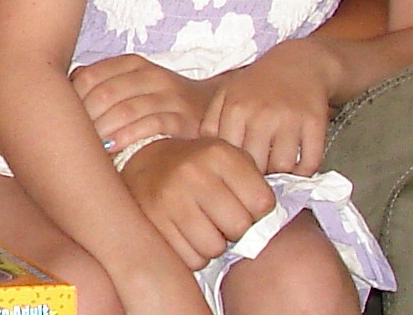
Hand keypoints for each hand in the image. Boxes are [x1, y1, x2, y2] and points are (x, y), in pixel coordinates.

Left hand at [73, 54, 209, 148]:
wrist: (209, 108)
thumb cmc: (157, 100)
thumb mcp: (130, 84)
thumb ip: (98, 84)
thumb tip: (57, 93)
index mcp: (132, 64)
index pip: (90, 76)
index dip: (72, 99)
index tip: (62, 119)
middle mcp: (152, 75)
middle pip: (105, 93)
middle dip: (85, 118)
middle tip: (72, 138)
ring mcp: (170, 96)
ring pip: (126, 109)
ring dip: (103, 131)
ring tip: (89, 147)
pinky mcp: (185, 119)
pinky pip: (151, 125)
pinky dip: (128, 138)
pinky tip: (113, 149)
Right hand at [119, 136, 275, 273]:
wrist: (144, 164)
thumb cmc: (198, 167)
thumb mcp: (227, 160)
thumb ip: (254, 183)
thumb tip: (269, 224)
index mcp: (218, 154)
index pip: (263, 203)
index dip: (257, 210)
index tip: (242, 204)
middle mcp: (192, 172)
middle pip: (239, 228)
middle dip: (235, 229)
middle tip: (221, 218)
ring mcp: (169, 199)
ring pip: (214, 248)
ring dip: (213, 244)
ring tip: (202, 224)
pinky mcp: (152, 223)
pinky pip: (191, 259)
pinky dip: (192, 253)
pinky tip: (185, 233)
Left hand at [201, 43, 332, 173]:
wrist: (299, 63)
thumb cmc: (257, 84)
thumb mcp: (226, 95)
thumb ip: (211, 123)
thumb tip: (202, 155)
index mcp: (236, 108)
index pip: (230, 154)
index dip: (233, 167)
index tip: (238, 169)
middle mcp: (262, 113)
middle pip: (256, 163)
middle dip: (257, 173)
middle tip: (260, 171)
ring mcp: (290, 118)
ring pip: (283, 166)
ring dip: (281, 173)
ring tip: (276, 167)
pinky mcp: (315, 122)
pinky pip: (310, 161)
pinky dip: (304, 170)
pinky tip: (297, 165)